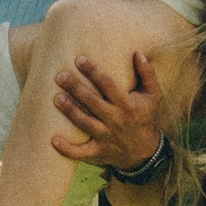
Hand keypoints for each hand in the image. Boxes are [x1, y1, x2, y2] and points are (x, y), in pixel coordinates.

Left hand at [51, 46, 164, 176]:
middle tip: (60, 76)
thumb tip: (138, 52)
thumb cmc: (145, 116)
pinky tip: (53, 140)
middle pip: (93, 102)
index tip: (79, 59)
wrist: (145, 152)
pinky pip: (81, 152)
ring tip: (56, 98)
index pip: (108, 85)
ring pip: (85, 123)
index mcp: (127, 104)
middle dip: (76, 88)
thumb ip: (147, 73)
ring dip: (70, 111)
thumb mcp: (153, 95)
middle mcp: (116, 120)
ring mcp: (106, 137)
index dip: (93, 71)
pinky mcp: (98, 152)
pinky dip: (67, 149)